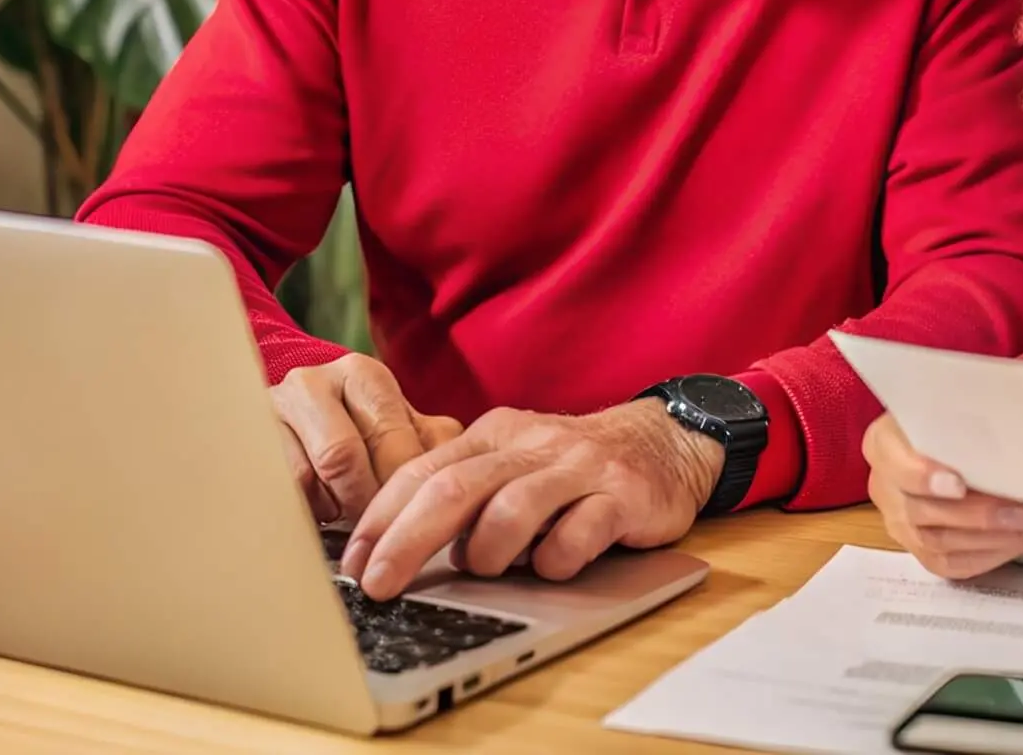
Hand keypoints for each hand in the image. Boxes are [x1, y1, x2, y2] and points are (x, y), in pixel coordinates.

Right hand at [271, 355, 462, 524]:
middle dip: (365, 504)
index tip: (416, 518)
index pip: (390, 437)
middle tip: (382, 536)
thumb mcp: (398, 427)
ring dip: (331, 509)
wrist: (294, 414)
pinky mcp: (244, 442)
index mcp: (363, 376)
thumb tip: (461, 475)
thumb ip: (430, 443)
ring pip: (305, 476)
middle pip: (342, 458)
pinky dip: (302, 511)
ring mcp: (271, 410)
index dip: (404, 486)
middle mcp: (314, 382)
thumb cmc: (360, 427)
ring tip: (350, 524)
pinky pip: (274, 490)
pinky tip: (319, 516)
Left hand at [338, 400, 722, 598]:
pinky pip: (578, 534)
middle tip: (380, 586)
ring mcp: (578, 469)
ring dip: (487, 552)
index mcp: (494, 435)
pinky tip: (553, 567)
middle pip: (455, 490)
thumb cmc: (575, 467)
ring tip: (486, 571)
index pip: (422, 472)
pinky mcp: (622, 496)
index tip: (353, 566)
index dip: (380, 520)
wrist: (668, 441)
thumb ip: (465, 494)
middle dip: (406, 542)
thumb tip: (393, 549)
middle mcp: (531, 446)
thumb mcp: (514, 464)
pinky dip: (555, 560)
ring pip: (512, 508)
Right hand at [865, 413, 1022, 578]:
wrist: (939, 437)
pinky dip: (989, 557)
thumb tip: (1012, 414)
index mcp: (883, 444)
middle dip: (979, 516)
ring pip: (939, 544)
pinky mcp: (918, 548)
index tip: (959, 484)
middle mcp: (884, 488)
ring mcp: (899, 523)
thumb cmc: (950, 416)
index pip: (897, 466)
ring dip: (992, 540)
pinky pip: (950, 565)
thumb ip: (965, 411)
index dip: (926, 478)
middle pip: (923, 511)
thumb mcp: (949, 402)